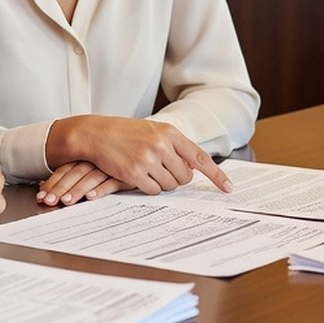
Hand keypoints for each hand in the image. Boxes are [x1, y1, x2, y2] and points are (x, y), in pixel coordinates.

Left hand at [37, 161, 129, 205]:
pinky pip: (111, 181)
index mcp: (87, 155)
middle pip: (73, 174)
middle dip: (59, 189)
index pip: (65, 169)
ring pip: (89, 177)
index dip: (52, 182)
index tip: (41, 195)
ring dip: (77, 190)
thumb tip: (58, 189)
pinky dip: (100, 189)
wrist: (146, 145)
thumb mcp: (99, 160)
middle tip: (48, 202)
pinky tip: (91, 197)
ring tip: (66, 201)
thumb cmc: (120, 156)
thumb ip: (82, 172)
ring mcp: (111, 165)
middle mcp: (97, 158)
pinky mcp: (127, 173)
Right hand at [46, 115, 232, 196]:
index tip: (228, 187)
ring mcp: (148, 159)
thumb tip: (193, 167)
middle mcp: (161, 145)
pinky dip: (149, 188)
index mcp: (169, 132)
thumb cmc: (125, 133)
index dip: (216, 175)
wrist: (95, 133)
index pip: (200, 157)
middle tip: (163, 173)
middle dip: (177, 180)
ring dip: (162, 184)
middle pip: (185, 177)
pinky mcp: (134, 173)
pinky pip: (153, 191)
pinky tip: (138, 177)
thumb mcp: (152, 131)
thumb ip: (173, 146)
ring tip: (148, 172)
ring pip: (170, 186)